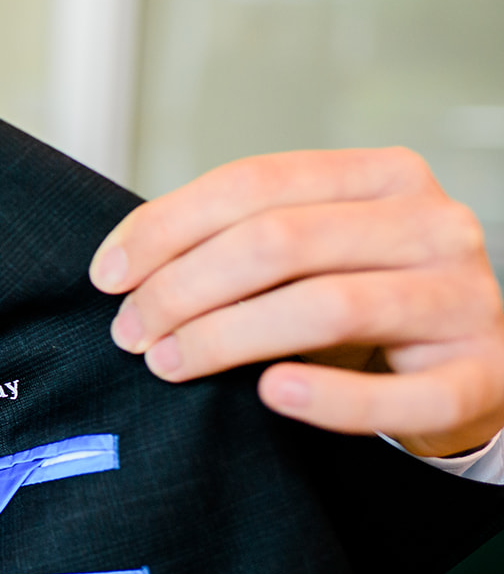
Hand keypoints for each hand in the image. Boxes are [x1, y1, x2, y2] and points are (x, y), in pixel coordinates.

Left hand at [88, 148, 503, 458]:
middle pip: (279, 241)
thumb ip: (237, 239)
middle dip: (183, 288)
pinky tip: (271, 395)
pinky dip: (330, 398)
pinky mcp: (484, 373)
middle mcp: (433, 223)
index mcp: (384, 176)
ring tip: (168, 362)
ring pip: (327, 307)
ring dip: (227, 338)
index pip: (255, 183)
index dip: (167, 227)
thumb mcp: (310, 253)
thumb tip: (121, 263)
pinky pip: (402, 394)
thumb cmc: (364, 301)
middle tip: (129, 332)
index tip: (107, 275)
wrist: (467, 367)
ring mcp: (466, 298)